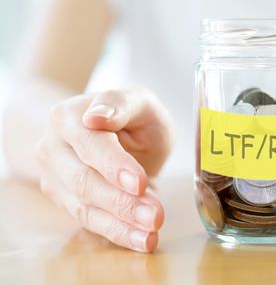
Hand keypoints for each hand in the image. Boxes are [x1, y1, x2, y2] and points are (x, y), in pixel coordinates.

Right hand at [36, 87, 173, 251]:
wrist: (121, 132)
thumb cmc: (133, 114)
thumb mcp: (138, 101)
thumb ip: (120, 104)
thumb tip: (96, 117)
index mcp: (68, 117)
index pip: (91, 145)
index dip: (114, 166)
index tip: (139, 183)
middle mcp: (53, 147)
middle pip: (85, 181)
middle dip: (122, 202)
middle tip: (156, 216)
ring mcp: (55, 177)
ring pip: (85, 207)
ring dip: (121, 225)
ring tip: (152, 233)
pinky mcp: (65, 200)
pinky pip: (90, 221)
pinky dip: (118, 233)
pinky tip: (142, 240)